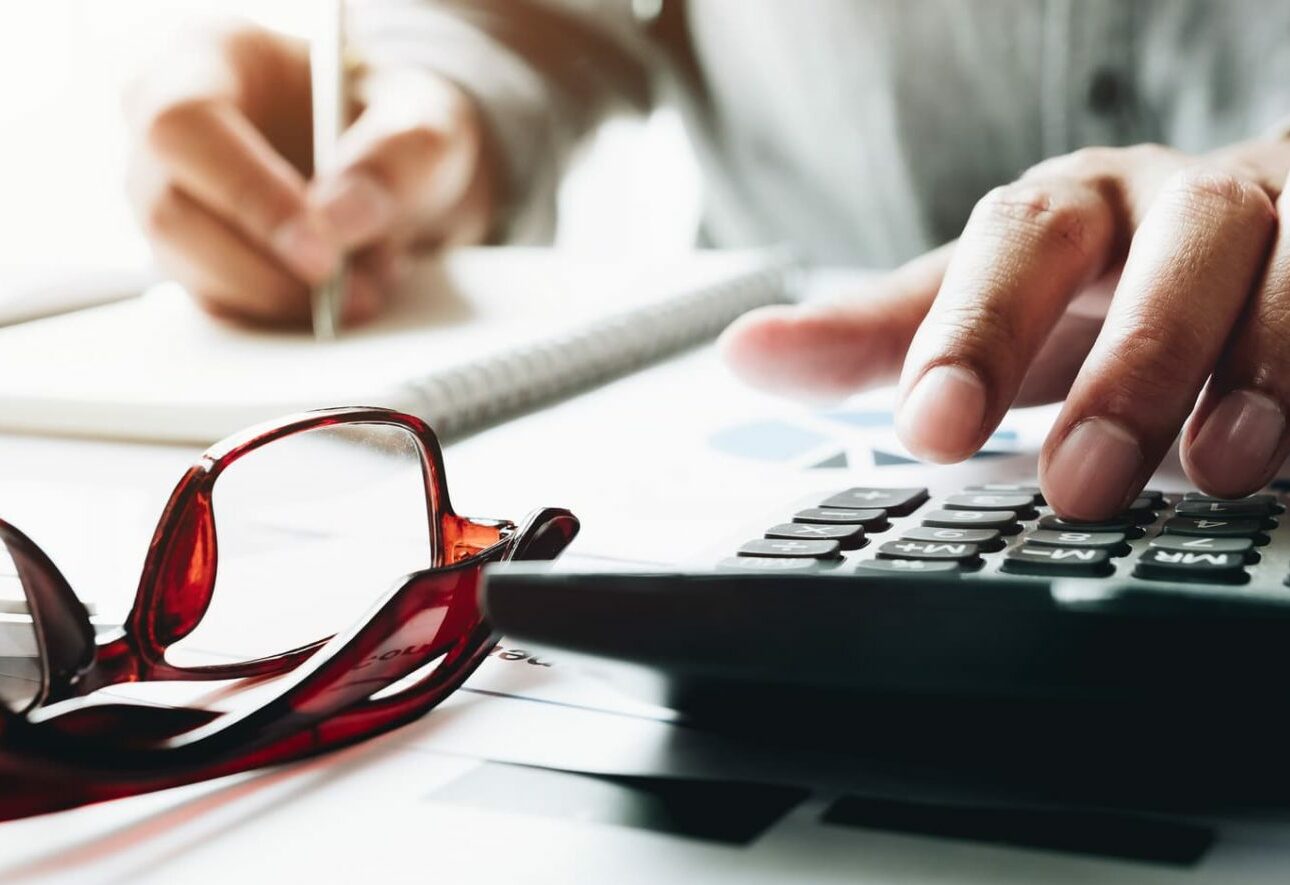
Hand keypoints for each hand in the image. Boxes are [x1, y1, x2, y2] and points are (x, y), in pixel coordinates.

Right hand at [124, 21, 492, 325]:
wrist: (403, 170)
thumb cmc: (399, 123)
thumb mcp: (426, 121)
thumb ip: (394, 159)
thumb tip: (337, 221)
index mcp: (212, 58)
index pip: (185, 124)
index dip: (247, 193)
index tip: (320, 251)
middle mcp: (168, 128)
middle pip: (171, 210)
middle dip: (268, 269)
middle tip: (353, 291)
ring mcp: (171, 198)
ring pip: (190, 270)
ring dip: (283, 298)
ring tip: (367, 288)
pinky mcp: (194, 259)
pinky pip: (219, 306)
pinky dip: (284, 317)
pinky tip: (343, 298)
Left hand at [721, 140, 1289, 518]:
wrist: (1244, 245)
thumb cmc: (1099, 286)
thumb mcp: (989, 312)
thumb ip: (880, 340)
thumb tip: (744, 354)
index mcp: (1078, 209)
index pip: (1018, 243)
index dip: (975, 329)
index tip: (931, 428)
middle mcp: (1188, 204)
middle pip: (1180, 243)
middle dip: (1136, 362)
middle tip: (1082, 483)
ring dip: (1271, 365)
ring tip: (1224, 468)